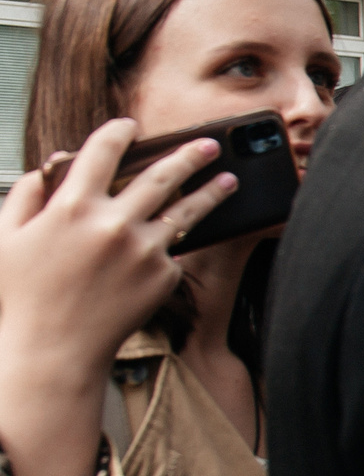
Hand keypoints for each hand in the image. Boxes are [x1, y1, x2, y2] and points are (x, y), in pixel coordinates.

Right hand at [0, 122, 234, 475]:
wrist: (55, 350)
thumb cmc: (24, 297)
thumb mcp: (4, 240)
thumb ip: (23, 198)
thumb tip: (46, 170)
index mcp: (71, 206)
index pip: (102, 151)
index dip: (119, 133)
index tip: (131, 126)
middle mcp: (113, 222)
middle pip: (161, 174)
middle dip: (188, 155)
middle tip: (209, 143)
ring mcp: (143, 248)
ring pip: (186, 210)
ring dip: (211, 192)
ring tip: (229, 181)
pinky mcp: (163, 274)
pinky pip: (171, 253)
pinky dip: (171, 248)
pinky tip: (181, 243)